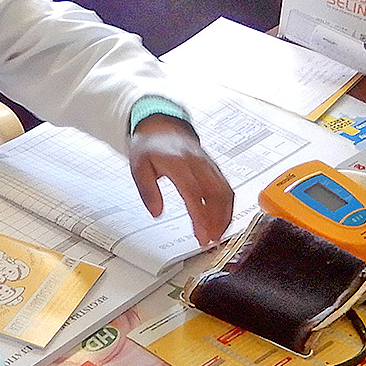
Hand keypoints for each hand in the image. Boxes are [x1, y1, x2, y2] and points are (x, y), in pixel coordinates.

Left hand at [127, 114, 234, 248]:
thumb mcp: (138, 167)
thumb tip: (156, 212)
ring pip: (225, 191)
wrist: (162, 124)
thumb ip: (147, 190)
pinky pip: (226, 187)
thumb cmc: (150, 145)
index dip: (200, 215)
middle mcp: (197, 163)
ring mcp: (208, 164)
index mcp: (178, 162)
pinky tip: (222, 220)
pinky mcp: (214, 167)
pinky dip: (227, 207)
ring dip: (225, 216)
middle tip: (211, 241)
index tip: (202, 235)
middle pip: (216, 194)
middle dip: (217, 220)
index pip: (193, 192)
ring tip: (217, 235)